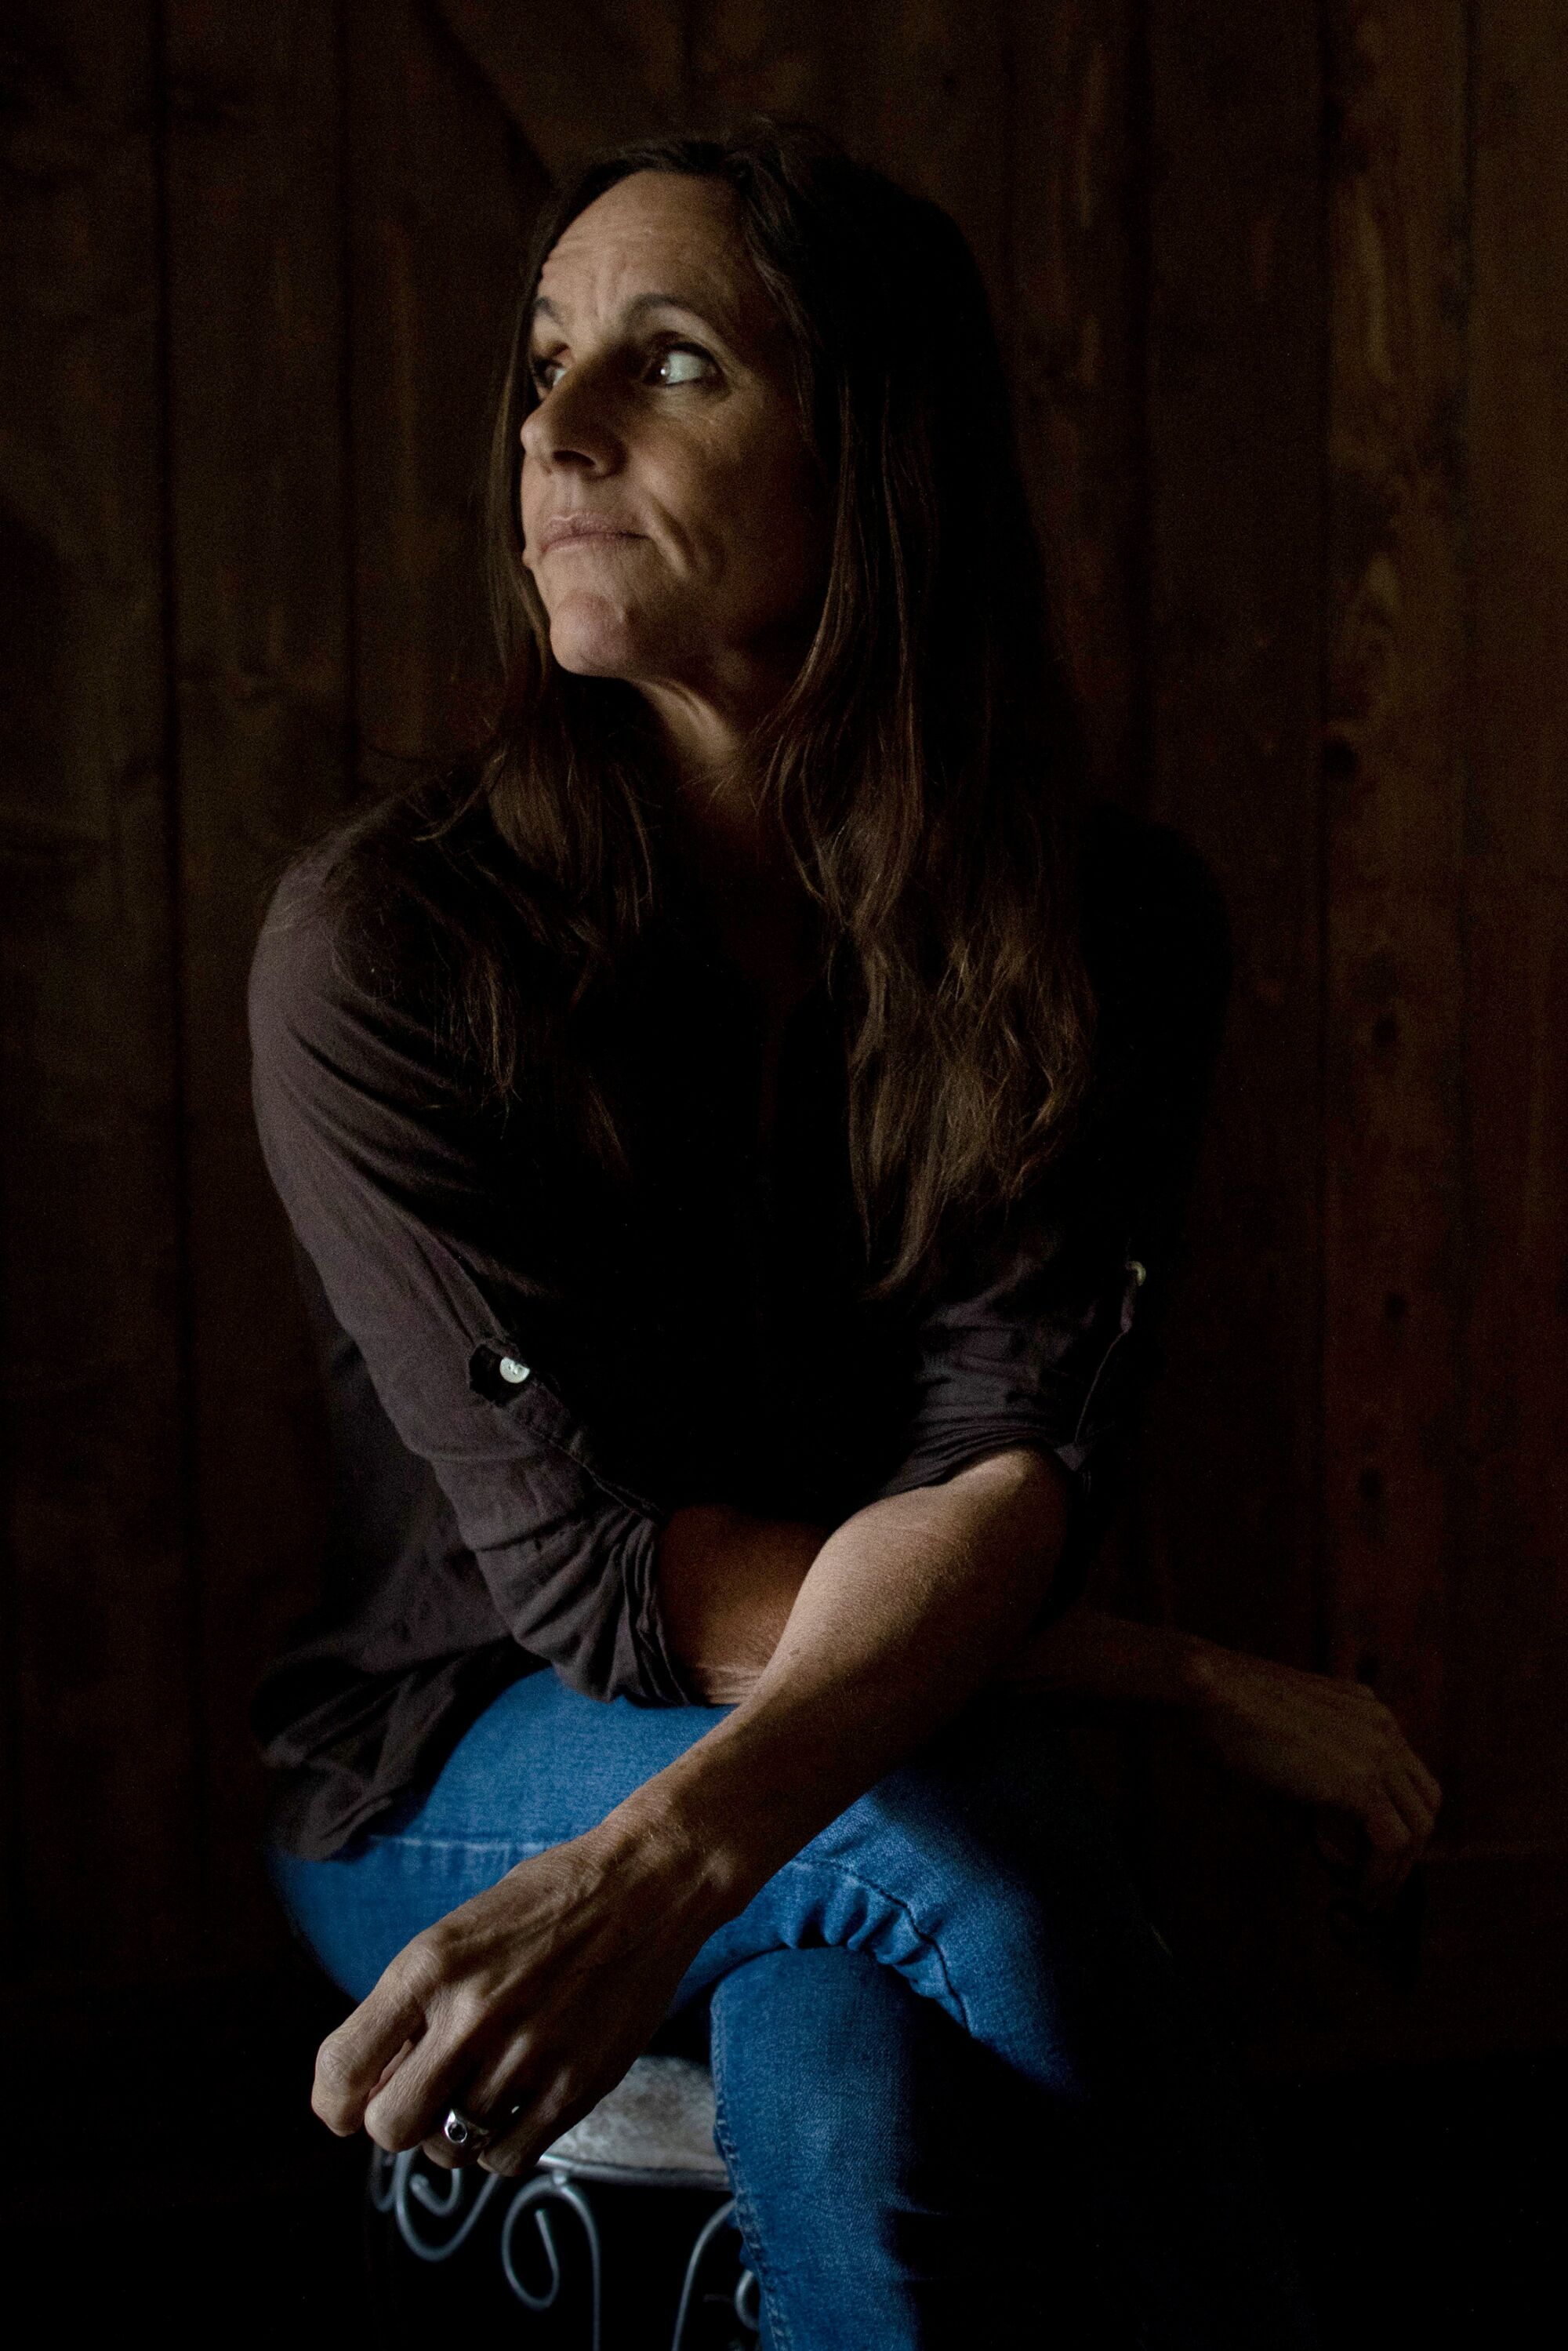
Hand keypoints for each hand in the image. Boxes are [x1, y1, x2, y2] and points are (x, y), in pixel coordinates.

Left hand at [310, 1818, 721, 2176]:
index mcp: (430, 1964)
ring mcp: (527, 2054)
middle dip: (395, 2120)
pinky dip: (498, 2146)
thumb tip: (374, 2084)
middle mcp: (471, 2014)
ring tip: (476, 2089)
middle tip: (421, 2093)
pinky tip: (512, 2107)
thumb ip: (415, 2003)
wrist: (647, 1884)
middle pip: (389, 2127)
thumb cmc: (549, 1897)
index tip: (348, 2103)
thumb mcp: (460, 1929)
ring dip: (451, 2130)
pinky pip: (506, 2158)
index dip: (334, 2101)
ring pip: (449, 2148)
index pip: (341, 2068)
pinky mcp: (576, 2086)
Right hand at [1182, 1644, 1441, 1905]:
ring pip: (1419, 1825)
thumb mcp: (1275, 1748)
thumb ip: (1298, 1791)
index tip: (1367, 1853)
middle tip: (1375, 1881)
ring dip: (1396, 1867)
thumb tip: (1301, 1840)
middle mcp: (1380, 1726)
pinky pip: (1392, 1840)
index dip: (1393, 1818)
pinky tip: (1353, 1885)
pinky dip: (1377, 1871)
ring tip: (1367, 1893)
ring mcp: (1376, 1751)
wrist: (1210, 1694)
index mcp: (1366, 1711)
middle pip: (1425, 1800)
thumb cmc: (1227, 1716)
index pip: (1406, 1773)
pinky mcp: (1358, 1781)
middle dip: (1406, 1849)